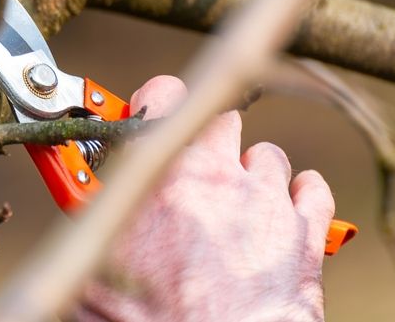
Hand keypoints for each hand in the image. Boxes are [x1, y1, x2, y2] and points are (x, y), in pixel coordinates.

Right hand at [70, 76, 334, 321]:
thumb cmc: (145, 318)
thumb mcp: (95, 259)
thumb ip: (95, 212)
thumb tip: (82, 199)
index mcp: (160, 172)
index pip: (163, 95)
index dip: (156, 101)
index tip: (150, 113)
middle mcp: (217, 175)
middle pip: (220, 119)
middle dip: (206, 139)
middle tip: (191, 171)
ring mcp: (266, 201)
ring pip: (266, 155)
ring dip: (251, 173)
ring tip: (234, 206)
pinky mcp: (305, 235)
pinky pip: (312, 189)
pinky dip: (300, 196)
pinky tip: (281, 214)